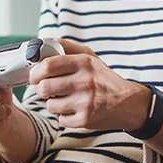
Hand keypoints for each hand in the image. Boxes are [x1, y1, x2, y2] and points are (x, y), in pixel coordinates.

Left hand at [29, 39, 150, 130]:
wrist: (129, 102)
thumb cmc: (104, 79)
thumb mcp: (90, 58)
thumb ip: (67, 48)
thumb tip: (43, 42)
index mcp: (84, 63)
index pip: (48, 65)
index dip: (35, 71)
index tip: (33, 75)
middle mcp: (85, 82)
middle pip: (44, 87)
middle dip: (42, 89)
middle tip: (47, 88)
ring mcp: (85, 102)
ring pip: (50, 105)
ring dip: (54, 103)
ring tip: (65, 99)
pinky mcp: (85, 120)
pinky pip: (60, 119)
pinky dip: (64, 116)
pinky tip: (74, 110)